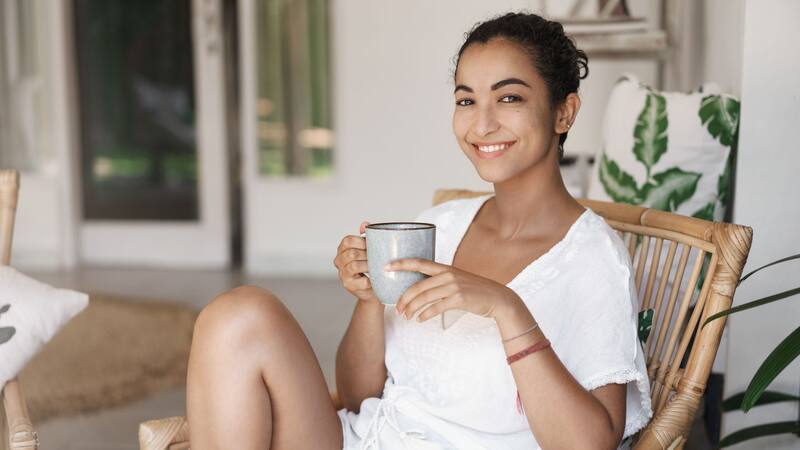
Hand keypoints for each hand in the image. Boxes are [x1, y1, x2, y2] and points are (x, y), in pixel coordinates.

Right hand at [334, 222, 379, 303]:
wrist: (372, 289)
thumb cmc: (370, 266)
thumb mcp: (367, 250)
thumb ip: (365, 237)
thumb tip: (364, 224)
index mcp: (342, 250)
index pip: (347, 241)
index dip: (361, 241)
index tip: (372, 244)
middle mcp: (339, 261)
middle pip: (351, 253)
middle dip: (367, 254)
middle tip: (378, 256)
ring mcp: (342, 274)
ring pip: (355, 266)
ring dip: (368, 265)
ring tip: (378, 266)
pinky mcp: (349, 286)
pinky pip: (362, 281)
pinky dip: (372, 279)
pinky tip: (377, 278)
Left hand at [389, 259, 520, 321]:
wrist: (497, 298)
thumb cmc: (475, 291)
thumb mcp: (457, 280)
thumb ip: (441, 280)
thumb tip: (422, 287)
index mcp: (445, 268)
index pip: (419, 262)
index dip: (401, 263)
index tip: (386, 266)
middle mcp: (447, 275)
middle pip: (417, 286)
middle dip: (404, 298)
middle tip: (397, 308)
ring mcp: (453, 286)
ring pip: (424, 297)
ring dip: (412, 308)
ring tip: (406, 316)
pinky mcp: (459, 299)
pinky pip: (435, 307)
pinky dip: (425, 314)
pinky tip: (420, 319)